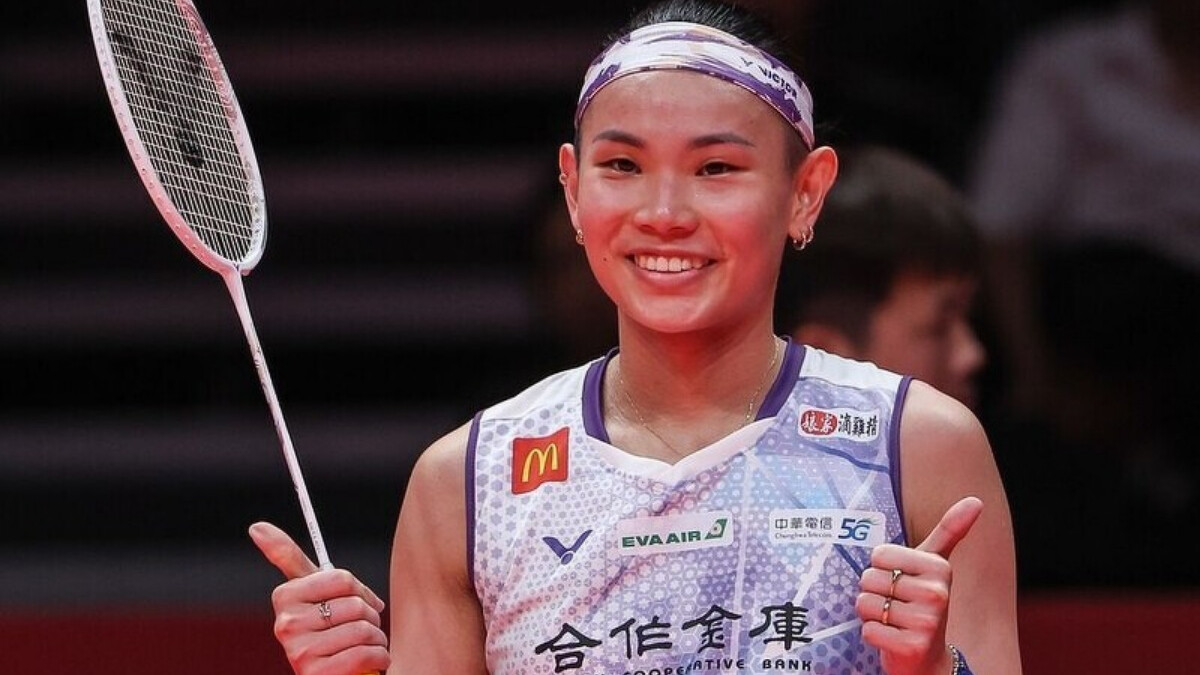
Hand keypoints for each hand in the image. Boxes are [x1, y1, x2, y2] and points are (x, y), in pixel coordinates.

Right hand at [249, 522, 390, 674]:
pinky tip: (372, 660)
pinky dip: (380, 656)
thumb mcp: (313, 591)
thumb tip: (256, 527)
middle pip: (355, 605)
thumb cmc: (327, 625)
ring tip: (367, 644)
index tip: (354, 599)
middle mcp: (285, 625)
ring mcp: (299, 652)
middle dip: (370, 616)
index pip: (341, 579)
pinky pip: (366, 653)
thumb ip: (288, 557)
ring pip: (363, 630)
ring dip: (377, 638)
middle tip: (362, 627)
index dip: (358, 590)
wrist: (335, 672)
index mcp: (284, 598)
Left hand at [855, 497, 982, 674]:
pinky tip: (892, 638)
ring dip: (872, 614)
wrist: (929, 658)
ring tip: (893, 620)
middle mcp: (937, 594)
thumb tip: (976, 500)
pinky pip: (868, 630)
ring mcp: (926, 622)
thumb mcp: (936, 566)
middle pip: (869, 578)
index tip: (900, 581)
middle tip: (895, 605)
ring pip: (866, 603)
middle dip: (874, 592)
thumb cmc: (923, 603)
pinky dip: (873, 634)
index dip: (880, 568)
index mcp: (940, 569)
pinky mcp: (911, 646)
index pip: (879, 554)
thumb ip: (950, 532)